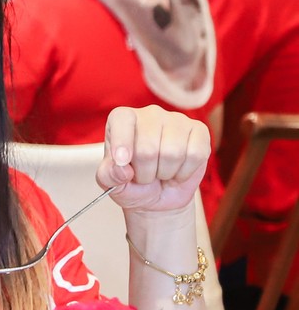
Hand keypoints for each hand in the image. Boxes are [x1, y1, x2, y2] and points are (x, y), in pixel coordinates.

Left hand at [97, 104, 209, 220]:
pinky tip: (178, 170)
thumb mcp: (112, 184)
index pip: (122, 120)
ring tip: (160, 172)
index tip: (122, 162)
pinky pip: (196, 155)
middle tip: (144, 176)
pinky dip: (184, 172)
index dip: (122, 143)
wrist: (159, 195)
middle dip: (144, 172)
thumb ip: (109, 176)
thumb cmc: (132, 184)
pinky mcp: (200, 131)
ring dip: (165, 173)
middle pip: (148, 148)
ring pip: (173, 153)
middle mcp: (150, 114)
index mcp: (122, 119)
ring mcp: (177, 120)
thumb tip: (121, 168)